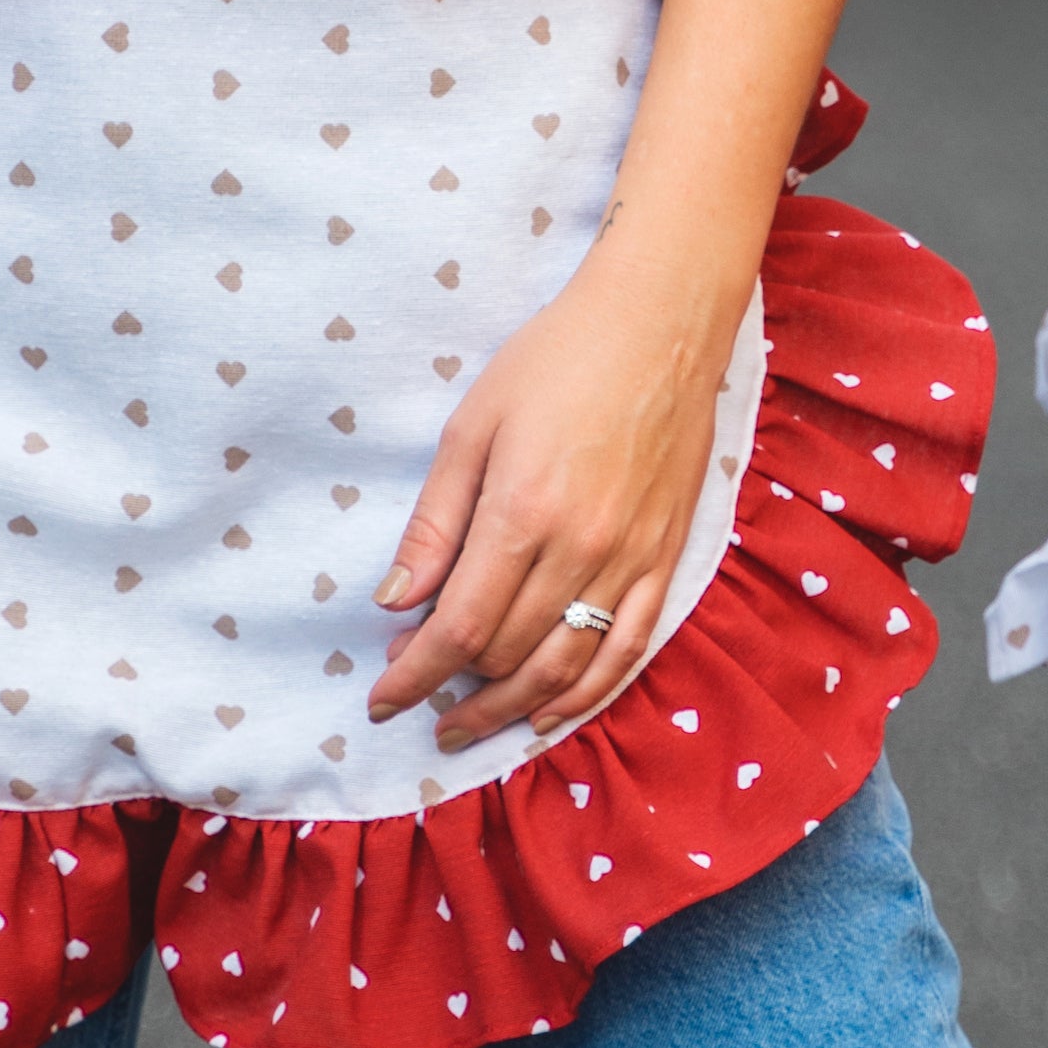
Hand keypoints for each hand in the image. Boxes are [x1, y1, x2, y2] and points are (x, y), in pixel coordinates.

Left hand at [365, 236, 749, 752]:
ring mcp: (631, 558)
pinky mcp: (667, 557)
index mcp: (523, 513)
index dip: (415, 676)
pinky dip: (585, 692)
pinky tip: (548, 713)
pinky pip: (627, 649)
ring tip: (468, 725)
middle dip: (453, 686)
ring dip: (510, 707)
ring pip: (564, 666)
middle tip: (415, 690)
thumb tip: (397, 603)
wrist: (662, 322)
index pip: (460, 628)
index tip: (381, 699)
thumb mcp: (474, 425)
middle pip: (507, 654)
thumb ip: (435, 522)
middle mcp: (581, 549)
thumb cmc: (558, 358)